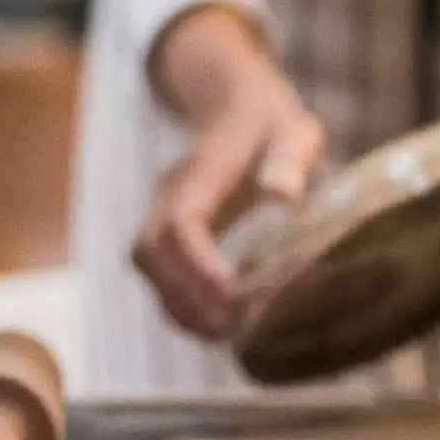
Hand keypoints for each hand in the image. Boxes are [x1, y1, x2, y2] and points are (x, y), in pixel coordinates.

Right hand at [135, 10, 324, 337]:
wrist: (233, 104)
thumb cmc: (271, 124)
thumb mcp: (293, 132)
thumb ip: (288, 158)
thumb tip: (284, 194)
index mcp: (201, 171)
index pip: (181, 223)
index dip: (197, 264)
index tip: (230, 298)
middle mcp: (170, 192)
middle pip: (149, 250)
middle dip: (180, 295)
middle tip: (227, 330)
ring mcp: (162, 208)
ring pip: (146, 263)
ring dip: (174, 303)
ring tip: (220, 336)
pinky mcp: (166, 227)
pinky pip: (156, 268)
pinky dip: (175, 300)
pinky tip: (211, 323)